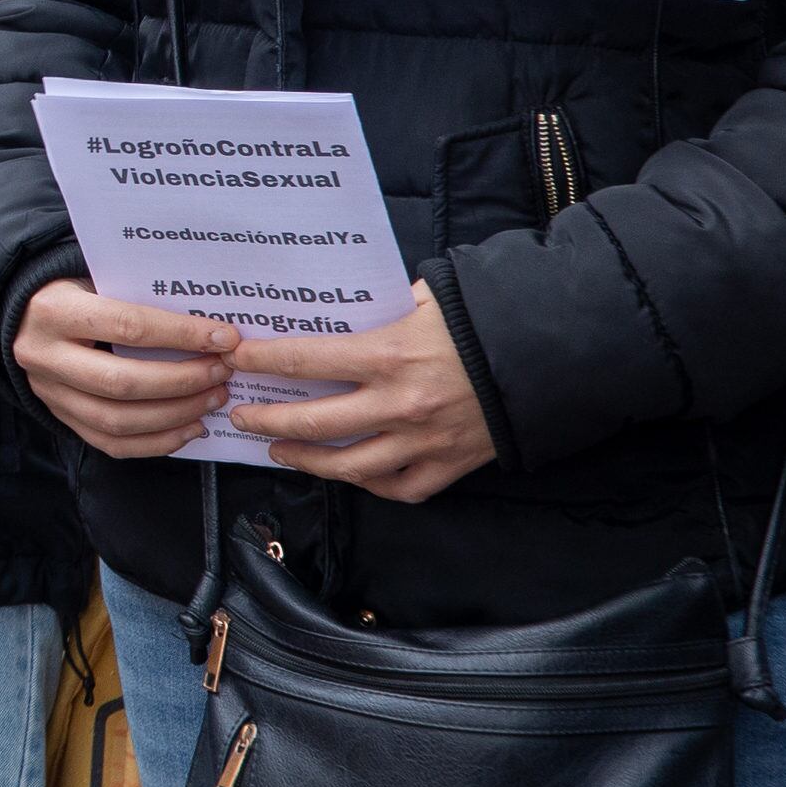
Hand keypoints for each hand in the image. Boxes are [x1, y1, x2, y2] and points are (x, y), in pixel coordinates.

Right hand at [15, 280, 237, 458]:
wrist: (24, 317)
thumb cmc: (75, 292)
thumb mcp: (96, 280)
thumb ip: (140, 299)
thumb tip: (209, 327)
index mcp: (53, 311)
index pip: (127, 327)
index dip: (181, 335)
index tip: (225, 338)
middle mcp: (44, 356)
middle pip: (123, 382)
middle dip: (183, 381)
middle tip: (221, 372)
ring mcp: (49, 394)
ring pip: (119, 420)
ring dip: (176, 414)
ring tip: (213, 399)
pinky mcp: (61, 418)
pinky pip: (112, 444)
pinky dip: (158, 442)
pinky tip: (190, 427)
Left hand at [225, 282, 496, 501]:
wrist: (549, 356)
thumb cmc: (481, 320)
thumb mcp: (425, 299)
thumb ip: (379, 305)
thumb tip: (337, 303)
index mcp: (389, 354)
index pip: (306, 360)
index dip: (264, 361)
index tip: (236, 359)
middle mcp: (401, 403)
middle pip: (316, 423)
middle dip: (270, 420)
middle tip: (242, 416)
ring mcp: (425, 440)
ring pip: (350, 465)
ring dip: (308, 460)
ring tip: (281, 451)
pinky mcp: (451, 465)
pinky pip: (400, 487)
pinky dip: (371, 483)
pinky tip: (349, 473)